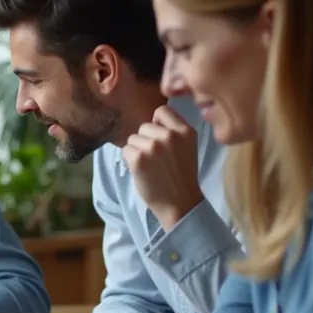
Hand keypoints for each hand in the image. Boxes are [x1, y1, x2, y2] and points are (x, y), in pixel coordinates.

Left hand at [122, 105, 203, 230]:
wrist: (180, 203)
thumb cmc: (181, 175)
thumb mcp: (186, 147)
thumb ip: (173, 131)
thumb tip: (150, 122)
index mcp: (185, 131)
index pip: (162, 110)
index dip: (156, 123)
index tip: (158, 137)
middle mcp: (170, 135)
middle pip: (144, 126)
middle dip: (145, 140)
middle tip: (155, 158)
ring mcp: (154, 146)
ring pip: (133, 138)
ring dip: (136, 151)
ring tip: (149, 165)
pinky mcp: (139, 158)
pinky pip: (125, 150)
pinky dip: (129, 160)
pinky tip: (141, 171)